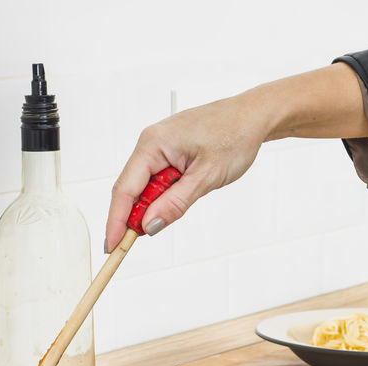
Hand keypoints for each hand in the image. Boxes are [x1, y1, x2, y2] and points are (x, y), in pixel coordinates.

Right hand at [103, 94, 267, 252]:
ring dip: (152, 206)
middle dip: (133, 217)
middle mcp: (150, 143)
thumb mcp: (207, 177)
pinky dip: (161, 196)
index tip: (112, 246)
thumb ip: (175, 203)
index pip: (124, 189)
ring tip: (175, 210)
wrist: (254, 116)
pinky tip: (176, 200)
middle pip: (130, 190)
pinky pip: (156, 179)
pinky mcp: (168, 152)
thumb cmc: (235, 135)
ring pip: (144, 186)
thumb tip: (149, 226)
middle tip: (140, 241)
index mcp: (153, 143)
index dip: (116, 221)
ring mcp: (159, 147)